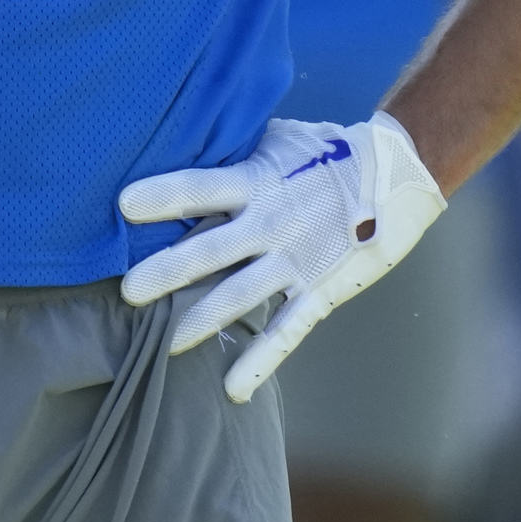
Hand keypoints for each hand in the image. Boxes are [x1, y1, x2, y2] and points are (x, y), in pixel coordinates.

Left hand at [116, 111, 445, 403]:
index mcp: (257, 182)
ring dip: (201, 320)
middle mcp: (270, 225)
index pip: (201, 188)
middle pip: (209, 250)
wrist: (397, 175)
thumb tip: (193, 132)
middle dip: (167, 272)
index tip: (123, 204)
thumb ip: (238, 146)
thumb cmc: (330, 152)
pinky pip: (285, 332)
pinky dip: (260, 362)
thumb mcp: (281, 139)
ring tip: (164, 343)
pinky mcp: (318, 292)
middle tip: (127, 291)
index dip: (164, 195)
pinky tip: (232, 389)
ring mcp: (293, 262)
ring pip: (239, 296)